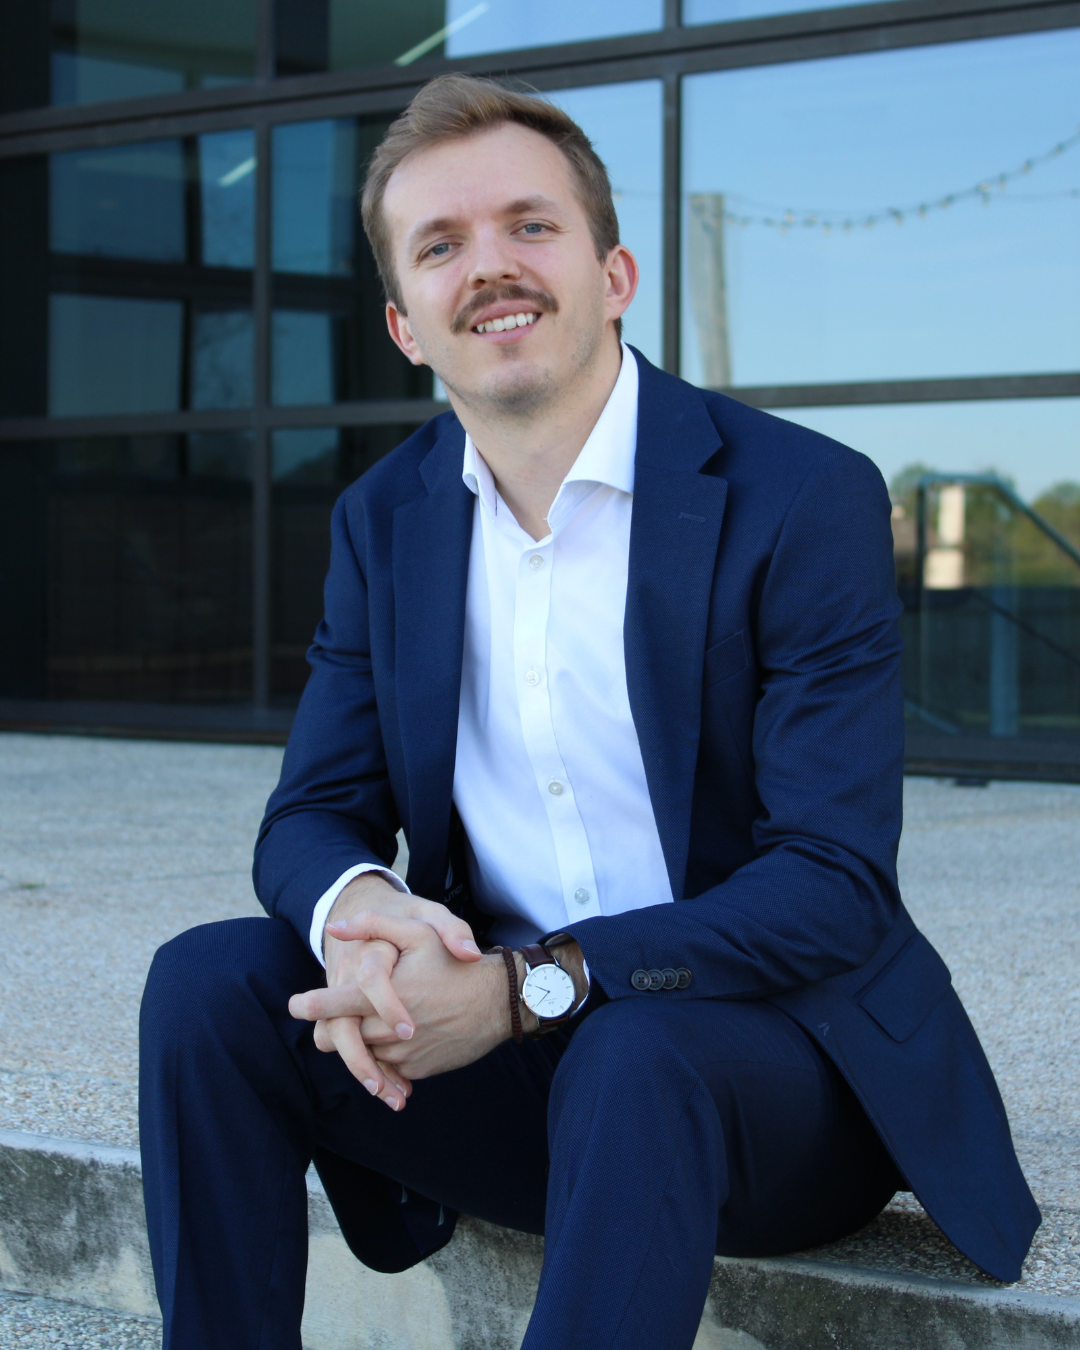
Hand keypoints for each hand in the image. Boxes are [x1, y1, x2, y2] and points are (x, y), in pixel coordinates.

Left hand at [293, 911, 509, 1084]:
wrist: (497, 1003)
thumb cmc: (455, 964)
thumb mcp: (418, 932)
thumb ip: (373, 926)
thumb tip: (334, 928)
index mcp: (381, 996)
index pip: (331, 1006)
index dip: (308, 1005)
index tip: (294, 1005)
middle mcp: (387, 1030)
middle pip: (338, 1037)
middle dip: (331, 1027)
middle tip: (332, 1016)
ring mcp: (401, 1054)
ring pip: (362, 1055)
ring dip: (360, 1041)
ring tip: (369, 1023)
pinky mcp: (416, 1070)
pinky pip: (388, 1067)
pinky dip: (386, 1055)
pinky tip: (399, 1035)